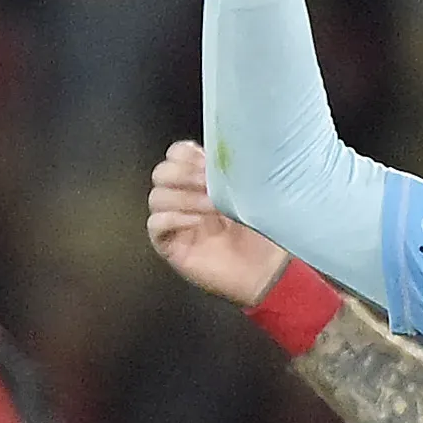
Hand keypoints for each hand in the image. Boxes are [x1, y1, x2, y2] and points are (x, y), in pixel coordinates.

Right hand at [148, 141, 287, 305]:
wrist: (266, 270)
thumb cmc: (263, 233)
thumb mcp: (252, 192)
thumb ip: (233, 170)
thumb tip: (220, 152)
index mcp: (202, 180)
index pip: (176, 155)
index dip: (186, 155)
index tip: (207, 161)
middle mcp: (185, 198)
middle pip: (161, 172)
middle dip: (183, 174)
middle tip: (207, 183)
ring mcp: (175, 222)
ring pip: (156, 197)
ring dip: (184, 197)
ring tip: (211, 207)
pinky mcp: (170, 245)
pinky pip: (155, 224)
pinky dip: (173, 219)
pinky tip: (196, 223)